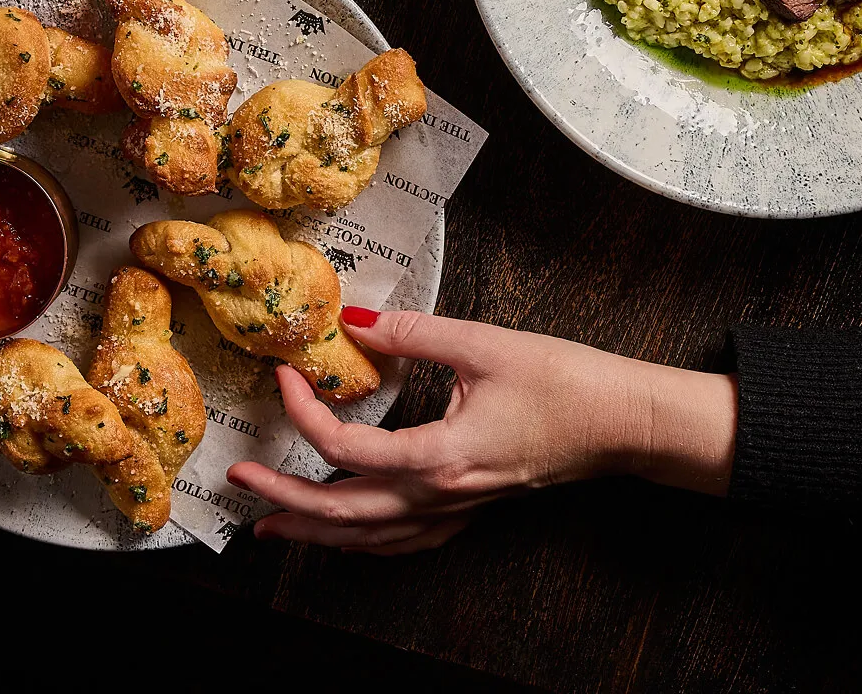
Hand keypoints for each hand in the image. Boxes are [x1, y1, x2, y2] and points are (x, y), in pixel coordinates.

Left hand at [226, 307, 735, 553]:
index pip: (346, 449)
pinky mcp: (471, 508)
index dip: (304, 414)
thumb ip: (415, 334)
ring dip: (316, 530)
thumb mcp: (485, 344)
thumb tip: (356, 320)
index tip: (285, 376)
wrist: (622, 422)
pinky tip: (349, 534)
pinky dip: (364, 540)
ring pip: (370, 538)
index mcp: (438, 457)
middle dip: (284, 498)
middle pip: (344, 513)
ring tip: (271, 524)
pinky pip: (404, 540)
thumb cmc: (564, 382)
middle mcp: (441, 495)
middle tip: (239, 481)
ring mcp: (457, 509)